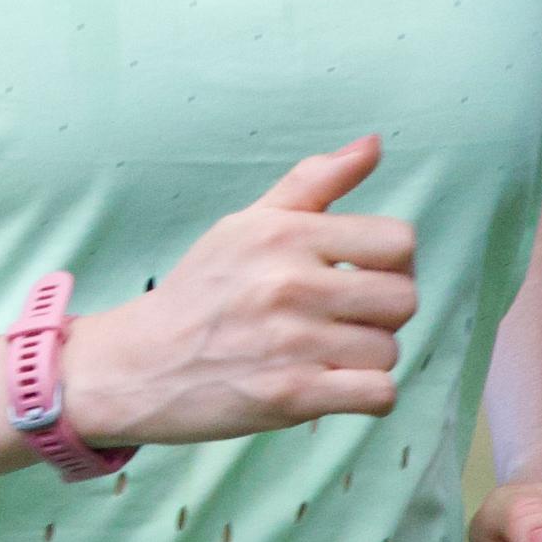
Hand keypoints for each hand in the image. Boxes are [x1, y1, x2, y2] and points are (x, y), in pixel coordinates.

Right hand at [63, 139, 416, 446]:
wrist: (138, 365)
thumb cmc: (199, 291)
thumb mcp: (247, 223)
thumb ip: (314, 182)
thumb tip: (375, 144)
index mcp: (286, 234)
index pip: (399, 241)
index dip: (392, 262)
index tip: (362, 275)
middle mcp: (291, 283)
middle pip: (404, 299)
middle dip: (383, 314)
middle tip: (346, 319)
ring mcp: (293, 342)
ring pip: (389, 351)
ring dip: (367, 360)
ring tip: (327, 354)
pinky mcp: (292, 396)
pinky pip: (379, 395)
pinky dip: (367, 396)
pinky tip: (336, 386)